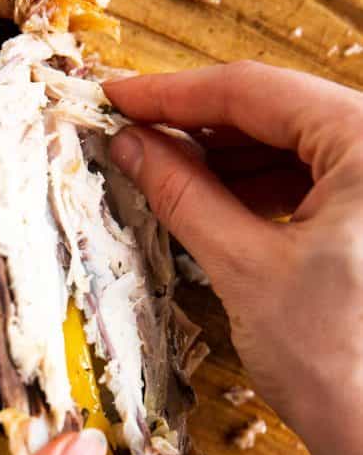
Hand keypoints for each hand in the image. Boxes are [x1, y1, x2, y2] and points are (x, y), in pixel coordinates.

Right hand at [105, 61, 362, 454]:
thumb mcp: (245, 266)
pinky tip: (209, 203)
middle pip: (276, 112)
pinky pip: (310, 181)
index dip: (173, 93)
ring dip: (223, 160)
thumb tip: (131, 145)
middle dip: (197, 128)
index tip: (117, 96)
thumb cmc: (337, 364)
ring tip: (160, 174)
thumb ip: (183, 193)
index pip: (256, 90)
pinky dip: (255, 190)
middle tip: (131, 139)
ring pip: (291, 146)